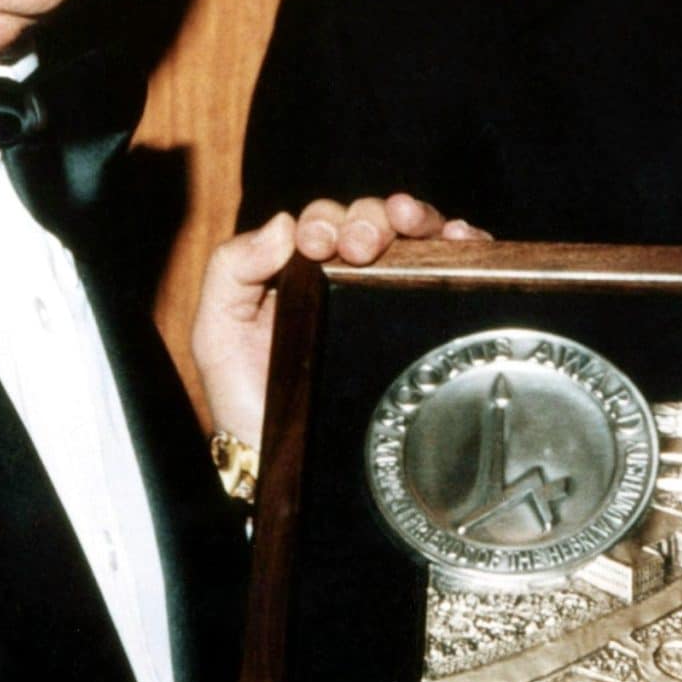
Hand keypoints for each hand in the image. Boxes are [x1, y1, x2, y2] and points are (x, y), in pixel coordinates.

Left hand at [189, 195, 486, 445]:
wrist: (289, 463)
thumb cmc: (251, 402)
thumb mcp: (218, 332)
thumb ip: (230, 270)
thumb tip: (283, 223)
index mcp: (303, 271)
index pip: (324, 223)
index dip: (326, 221)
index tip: (317, 243)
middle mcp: (351, 277)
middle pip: (371, 222)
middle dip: (368, 220)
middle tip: (360, 245)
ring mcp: (392, 297)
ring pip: (414, 236)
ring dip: (417, 219)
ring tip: (410, 223)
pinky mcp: (427, 320)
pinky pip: (453, 269)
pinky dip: (463, 243)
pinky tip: (460, 240)